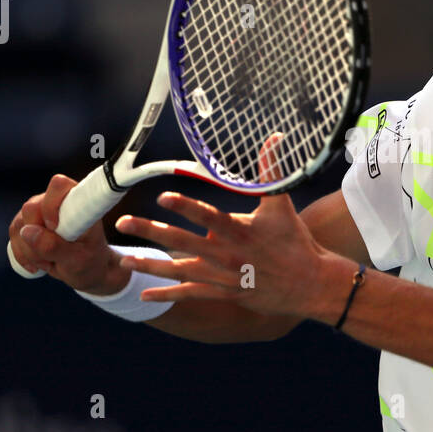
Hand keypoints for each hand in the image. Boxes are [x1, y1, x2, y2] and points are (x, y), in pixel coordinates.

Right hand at [7, 174, 126, 293]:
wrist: (84, 268)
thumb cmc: (89, 260)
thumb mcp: (77, 260)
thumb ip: (53, 246)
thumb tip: (27, 231)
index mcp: (77, 202)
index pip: (59, 185)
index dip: (51, 206)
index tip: (55, 229)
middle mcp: (55, 200)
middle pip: (31, 208)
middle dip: (36, 238)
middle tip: (53, 258)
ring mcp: (38, 209)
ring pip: (19, 225)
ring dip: (30, 251)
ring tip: (50, 263)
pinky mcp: (26, 221)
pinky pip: (14, 234)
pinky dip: (22, 254)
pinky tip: (37, 264)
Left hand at [111, 190, 335, 318]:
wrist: (309, 284)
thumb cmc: (295, 241)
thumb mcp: (281, 205)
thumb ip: (271, 171)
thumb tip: (275, 137)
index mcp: (239, 231)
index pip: (208, 216)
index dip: (186, 206)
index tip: (163, 197)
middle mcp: (226, 254)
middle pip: (182, 242)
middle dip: (151, 231)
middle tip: (123, 222)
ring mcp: (223, 276)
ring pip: (180, 271)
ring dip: (150, 265)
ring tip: (124, 258)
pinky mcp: (223, 293)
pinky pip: (190, 294)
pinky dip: (167, 294)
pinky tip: (144, 293)